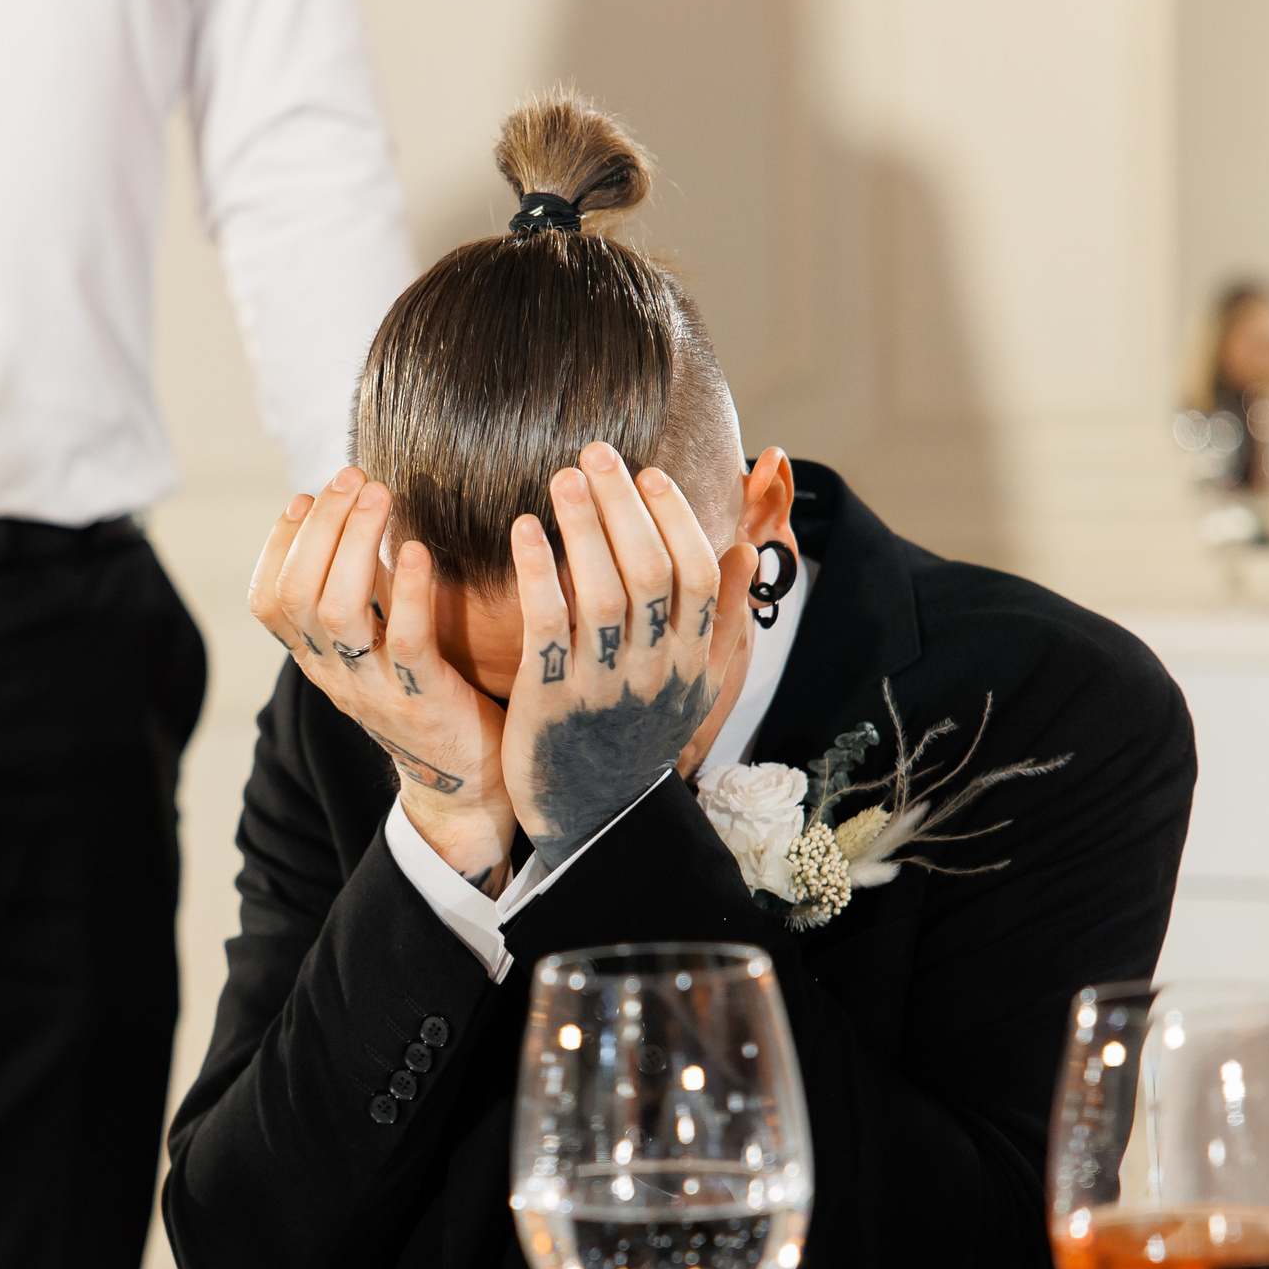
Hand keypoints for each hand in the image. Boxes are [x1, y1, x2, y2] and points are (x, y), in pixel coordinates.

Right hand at [249, 469, 517, 889]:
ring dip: (355, 543)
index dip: (277, 544)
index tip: (306, 497)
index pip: (267, 600)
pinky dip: (406, 589)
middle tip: (355, 478)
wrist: (469, 784)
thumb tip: (353, 512)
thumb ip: (366, 590)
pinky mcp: (422, 701)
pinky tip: (417, 550)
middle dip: (321, 526)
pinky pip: (403, 640)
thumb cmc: (430, 695)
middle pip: (297, 593)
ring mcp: (374, 691)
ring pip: (337, 611)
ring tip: (382, 497)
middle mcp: (334, 675)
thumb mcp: (380, 644)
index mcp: (318, 660)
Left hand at [503, 443, 757, 866]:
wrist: (592, 816)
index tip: (647, 472)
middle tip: (594, 453)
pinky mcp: (552, 701)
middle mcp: (655, 672)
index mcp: (691, 661)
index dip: (673, 516)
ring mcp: (604, 687)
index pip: (696, 572)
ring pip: (602, 593)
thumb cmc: (637, 734)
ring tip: (562, 477)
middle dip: (624, 505)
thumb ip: (719, 617)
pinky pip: (548, 624)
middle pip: (650, 572)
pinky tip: (522, 529)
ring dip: (583, 526)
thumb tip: (746, 548)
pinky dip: (539, 571)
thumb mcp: (693, 684)